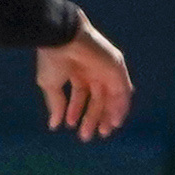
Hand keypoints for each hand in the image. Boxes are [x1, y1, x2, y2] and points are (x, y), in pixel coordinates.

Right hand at [36, 17, 132, 141]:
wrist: (63, 39)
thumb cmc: (53, 60)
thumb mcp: (50, 85)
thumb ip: (56, 105)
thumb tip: (54, 126)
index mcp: (76, 72)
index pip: (80, 94)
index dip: (75, 110)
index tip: (71, 126)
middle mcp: (93, 71)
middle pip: (97, 98)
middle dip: (92, 117)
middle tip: (88, 136)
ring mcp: (106, 70)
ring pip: (111, 97)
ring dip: (108, 114)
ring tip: (104, 131)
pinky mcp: (117, 69)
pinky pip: (123, 90)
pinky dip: (120, 106)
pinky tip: (114, 121)